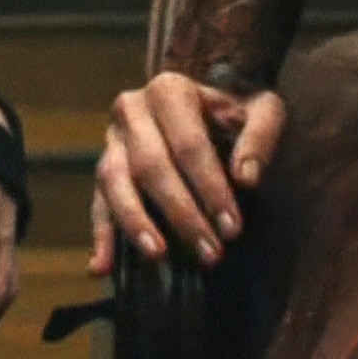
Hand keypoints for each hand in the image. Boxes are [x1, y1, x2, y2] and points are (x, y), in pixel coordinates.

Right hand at [92, 72, 284, 276]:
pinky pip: (97, 203)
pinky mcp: (102, 170)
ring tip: (158, 255)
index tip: (233, 228)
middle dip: (182, 213)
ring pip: (114, 182)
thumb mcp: (260, 111)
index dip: (211, 188)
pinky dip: (100, 236)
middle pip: (152, 166)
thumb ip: (260, 136)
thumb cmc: (236, 115)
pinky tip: (102, 267)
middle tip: (211, 252)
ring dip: (135, 222)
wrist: (203, 106)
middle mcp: (132, 110)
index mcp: (170, 90)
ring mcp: (111, 141)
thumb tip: (246, 178)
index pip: (189, 144)